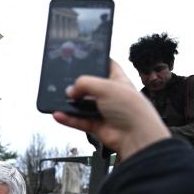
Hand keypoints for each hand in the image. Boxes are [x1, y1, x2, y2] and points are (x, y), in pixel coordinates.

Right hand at [53, 60, 170, 159]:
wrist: (136, 136)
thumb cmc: (131, 108)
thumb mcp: (106, 87)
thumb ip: (85, 83)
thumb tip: (70, 90)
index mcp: (118, 80)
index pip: (107, 66)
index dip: (96, 61)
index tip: (82, 58)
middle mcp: (110, 95)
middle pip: (90, 87)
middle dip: (77, 86)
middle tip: (64, 82)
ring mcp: (103, 111)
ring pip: (82, 105)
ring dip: (70, 104)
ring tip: (57, 99)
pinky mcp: (97, 125)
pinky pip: (78, 121)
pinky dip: (68, 119)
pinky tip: (58, 114)